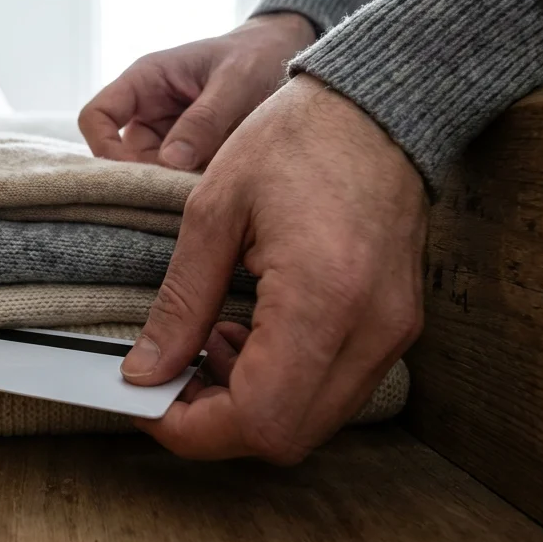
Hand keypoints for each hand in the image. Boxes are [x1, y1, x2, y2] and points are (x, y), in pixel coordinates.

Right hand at [78, 13, 316, 170]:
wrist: (286, 56)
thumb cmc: (256, 55)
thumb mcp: (235, 81)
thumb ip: (205, 118)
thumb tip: (171, 160)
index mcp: (145, 81)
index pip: (97, 117)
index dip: (103, 148)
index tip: (133, 174)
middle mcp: (148, 111)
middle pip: (123, 156)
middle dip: (148, 176)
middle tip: (185, 190)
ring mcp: (168, 135)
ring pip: (151, 173)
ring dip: (173, 185)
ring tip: (211, 187)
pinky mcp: (191, 155)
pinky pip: (178, 179)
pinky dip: (192, 189)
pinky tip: (219, 190)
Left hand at [120, 74, 427, 462]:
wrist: (377, 105)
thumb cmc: (296, 139)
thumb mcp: (213, 211)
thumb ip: (179, 303)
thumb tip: (145, 370)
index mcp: (322, 297)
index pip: (258, 418)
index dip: (193, 429)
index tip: (149, 402)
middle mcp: (370, 329)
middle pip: (287, 436)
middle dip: (216, 423)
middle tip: (171, 379)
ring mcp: (393, 332)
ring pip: (313, 421)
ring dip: (249, 403)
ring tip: (208, 341)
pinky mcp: (397, 325)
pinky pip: (335, 388)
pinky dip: (283, 382)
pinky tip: (249, 331)